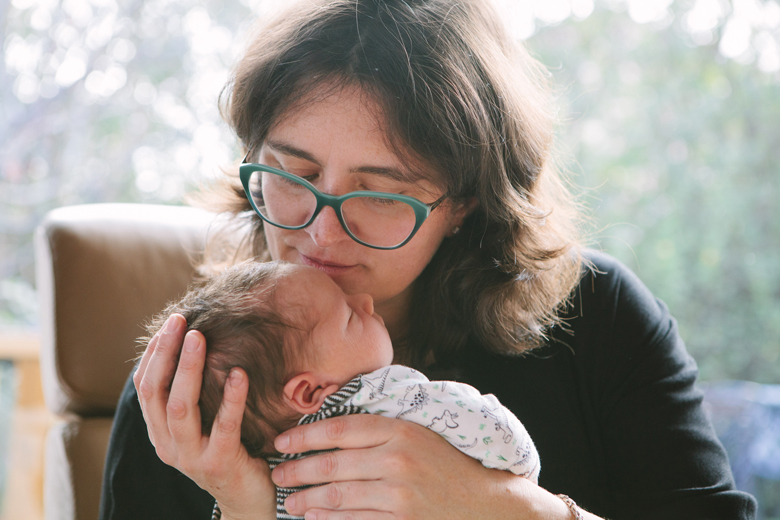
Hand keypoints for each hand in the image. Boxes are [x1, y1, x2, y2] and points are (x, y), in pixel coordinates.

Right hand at [134, 314, 275, 519]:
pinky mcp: (219, 463)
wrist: (247, 498)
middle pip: (157, 392)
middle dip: (166, 352)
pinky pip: (223, 426)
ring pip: (180, 407)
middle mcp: (168, 444)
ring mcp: (191, 457)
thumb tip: (193, 341)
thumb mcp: (201, 423)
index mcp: (160, 432)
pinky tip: (239, 373)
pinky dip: (231, 398)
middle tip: (180, 321)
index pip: (146, 386)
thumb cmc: (228, 450)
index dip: (155, 353)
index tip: (170, 323)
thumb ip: (192, 393)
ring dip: (188, 369)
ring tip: (198, 338)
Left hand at [270, 414, 582, 519]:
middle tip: (276, 474)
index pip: (340, 429)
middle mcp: (397, 459)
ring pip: (338, 497)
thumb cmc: (446, 463)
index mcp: (399, 430)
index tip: (280, 441)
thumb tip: (330, 426)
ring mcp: (399, 494)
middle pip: (332, 464)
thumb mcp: (417, 434)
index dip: (304, 435)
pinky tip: (314, 519)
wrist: (484, 501)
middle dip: (297, 470)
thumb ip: (379, 428)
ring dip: (307, 500)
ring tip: (289, 501)